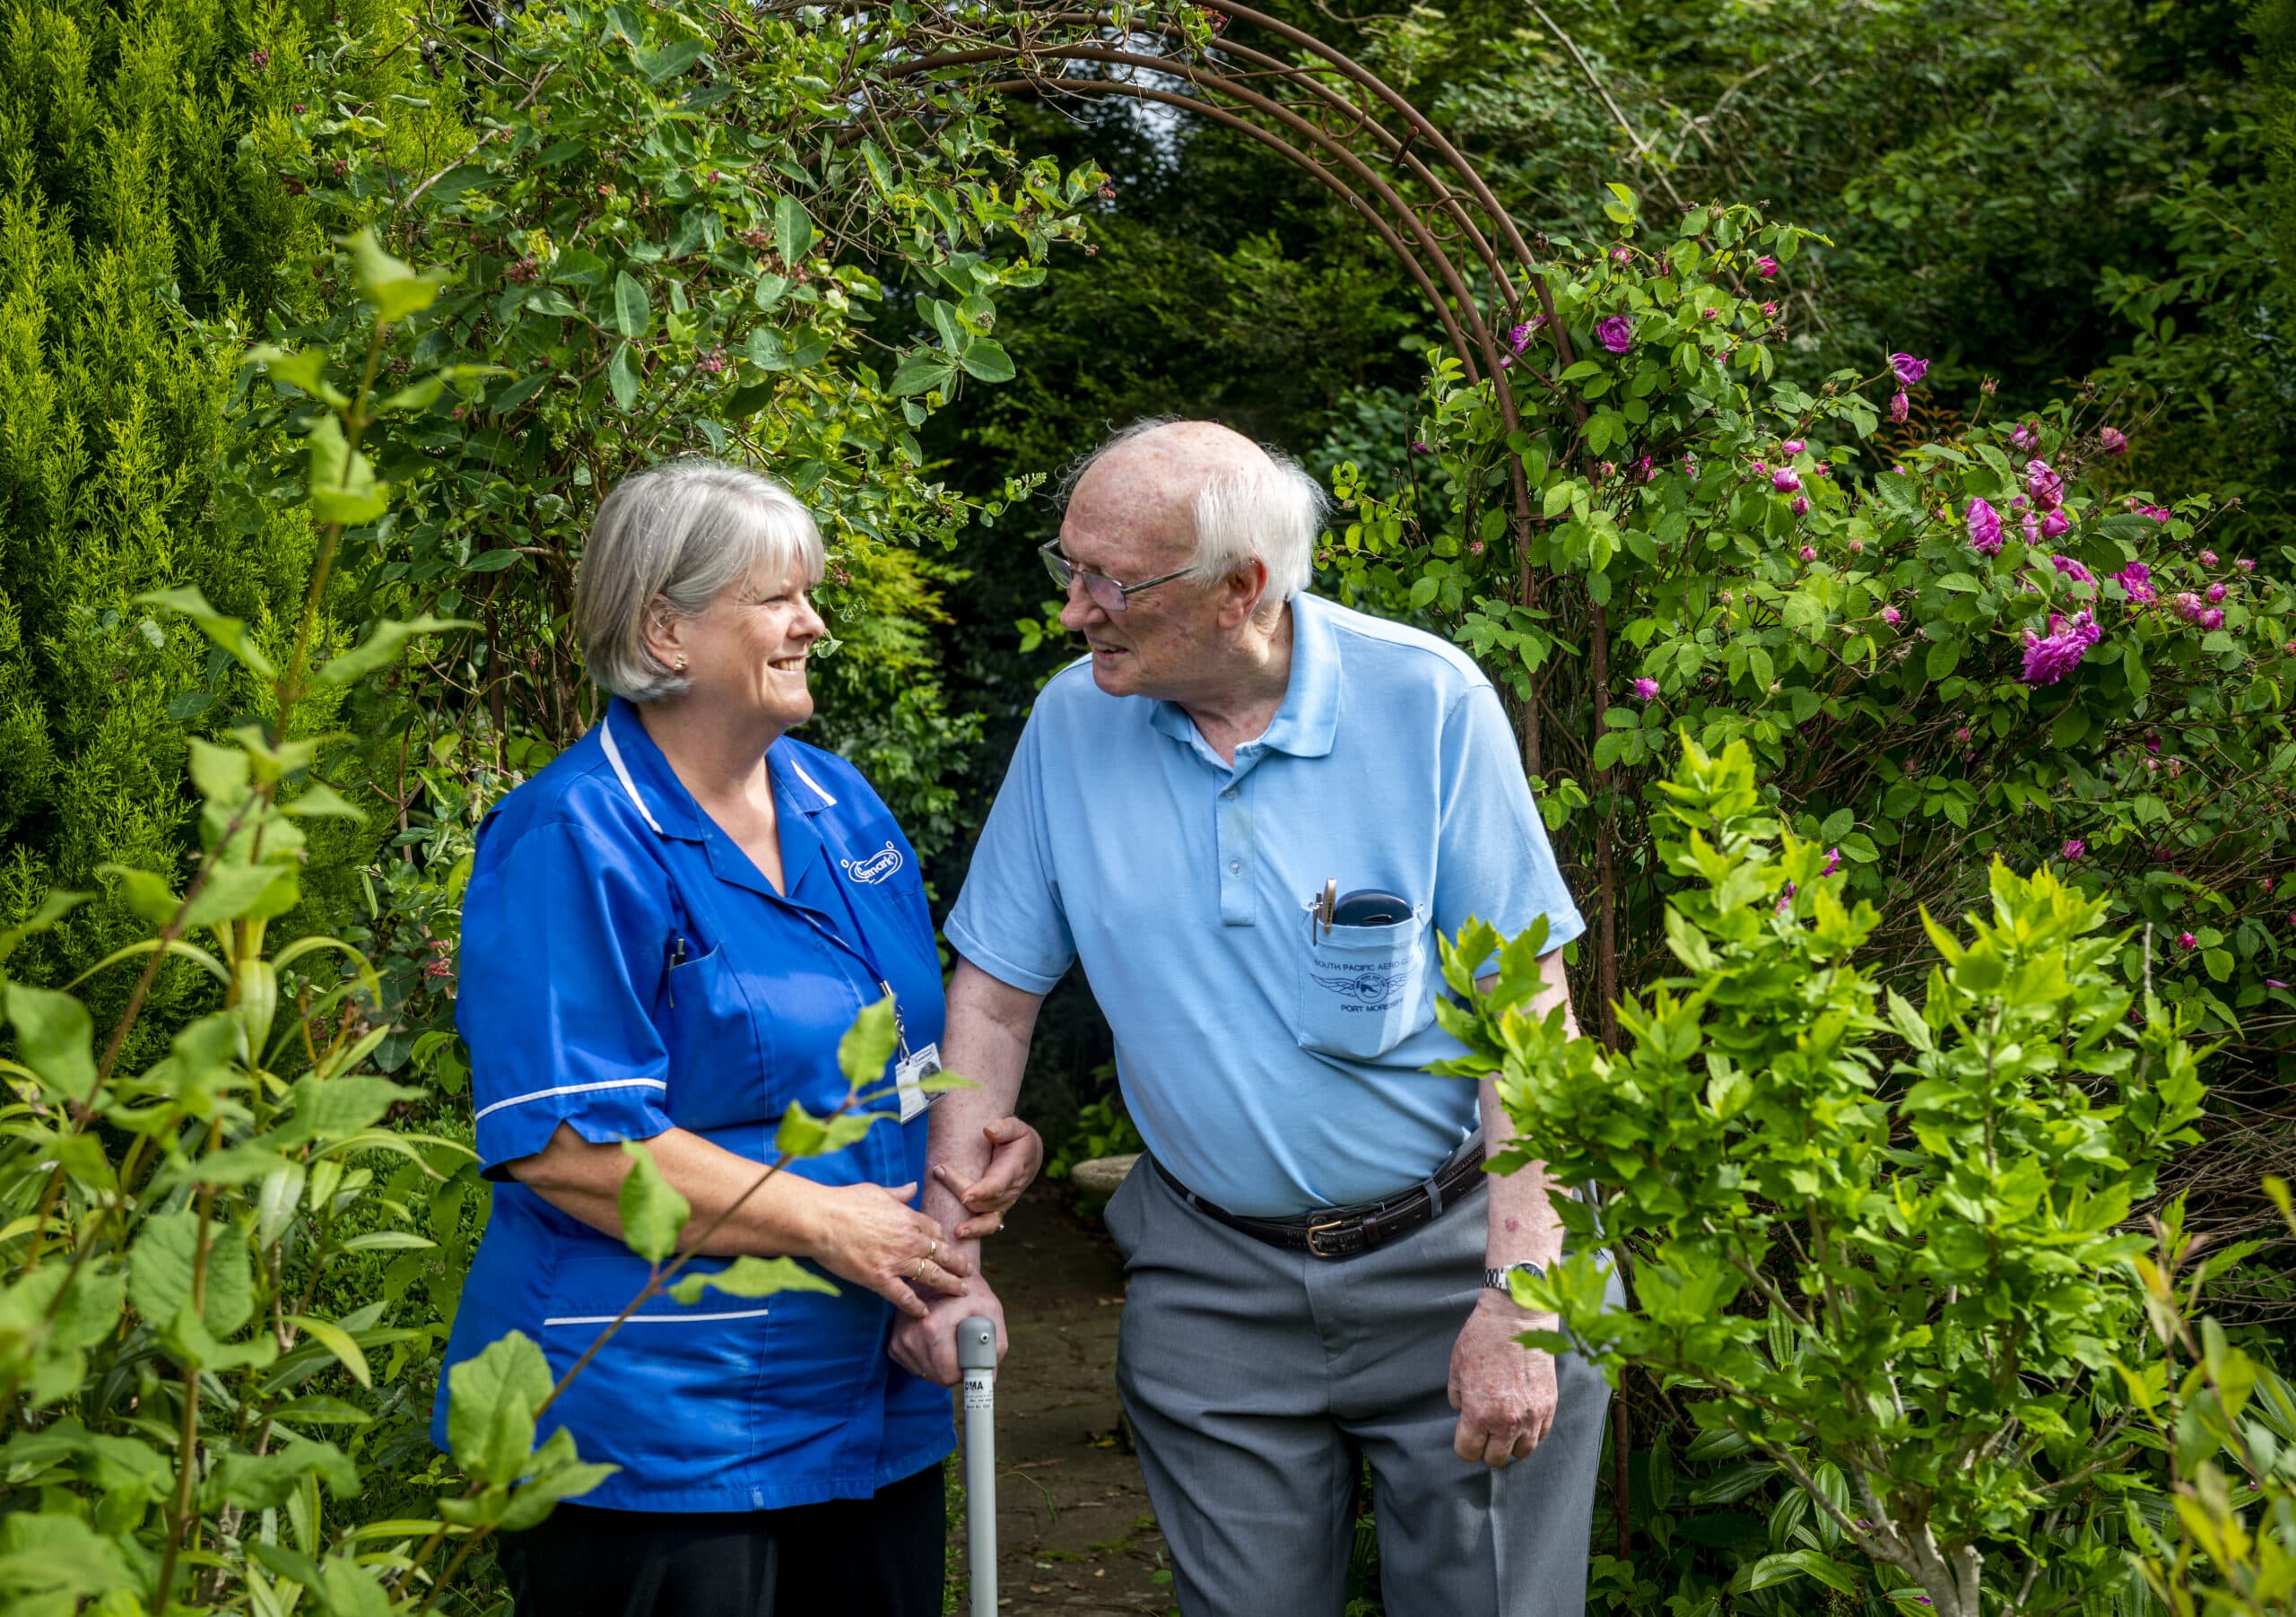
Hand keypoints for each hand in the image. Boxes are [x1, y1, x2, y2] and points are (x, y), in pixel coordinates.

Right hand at [805, 1181, 971, 1319]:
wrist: (821, 1220)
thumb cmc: (846, 1202)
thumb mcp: (877, 1191)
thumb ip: (899, 1193)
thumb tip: (913, 1186)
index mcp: (909, 1218)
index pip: (937, 1231)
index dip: (946, 1241)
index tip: (950, 1248)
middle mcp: (909, 1240)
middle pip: (942, 1254)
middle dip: (958, 1264)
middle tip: (969, 1273)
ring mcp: (896, 1261)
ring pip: (932, 1276)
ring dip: (949, 1285)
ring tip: (961, 1292)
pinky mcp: (879, 1279)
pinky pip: (904, 1296)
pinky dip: (916, 1306)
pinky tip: (924, 1312)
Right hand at [889, 1272, 1005, 1386]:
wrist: (943, 1274)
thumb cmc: (970, 1292)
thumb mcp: (991, 1310)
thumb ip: (995, 1345)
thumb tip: (989, 1377)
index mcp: (934, 1326)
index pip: (947, 1374)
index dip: (964, 1373)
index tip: (971, 1361)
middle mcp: (911, 1333)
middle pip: (937, 1376)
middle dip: (954, 1370)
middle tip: (964, 1350)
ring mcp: (900, 1339)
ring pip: (926, 1373)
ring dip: (940, 1365)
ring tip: (950, 1341)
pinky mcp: (894, 1343)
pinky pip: (915, 1367)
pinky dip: (928, 1360)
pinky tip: (936, 1342)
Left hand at [929, 1116, 1043, 1238]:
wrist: (1029, 1156)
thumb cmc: (1019, 1140)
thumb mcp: (1017, 1128)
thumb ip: (1005, 1128)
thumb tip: (988, 1130)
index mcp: (1013, 1170)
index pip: (997, 1184)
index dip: (982, 1191)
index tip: (966, 1195)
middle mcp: (1009, 1191)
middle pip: (985, 1201)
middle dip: (960, 1190)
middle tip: (938, 1171)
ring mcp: (1003, 1204)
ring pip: (987, 1219)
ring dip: (971, 1226)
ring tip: (955, 1231)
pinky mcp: (995, 1210)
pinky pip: (987, 1225)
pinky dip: (975, 1232)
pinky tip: (958, 1235)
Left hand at [1448, 1291, 1559, 1467]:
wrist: (1517, 1317)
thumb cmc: (1482, 1338)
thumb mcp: (1456, 1367)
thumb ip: (1458, 1397)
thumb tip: (1464, 1411)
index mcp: (1480, 1413)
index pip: (1469, 1452)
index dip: (1464, 1445)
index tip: (1465, 1435)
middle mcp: (1508, 1421)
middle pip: (1496, 1458)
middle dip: (1486, 1449)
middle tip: (1484, 1433)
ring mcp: (1532, 1415)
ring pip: (1522, 1451)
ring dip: (1511, 1444)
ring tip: (1505, 1428)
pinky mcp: (1549, 1405)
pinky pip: (1541, 1434)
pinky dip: (1531, 1431)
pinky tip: (1522, 1417)